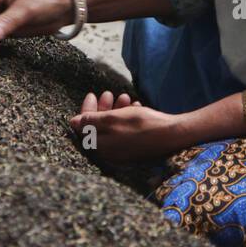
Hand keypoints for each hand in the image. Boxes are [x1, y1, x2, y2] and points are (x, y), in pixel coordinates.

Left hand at [68, 91, 185, 164]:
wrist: (173, 134)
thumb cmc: (141, 125)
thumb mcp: (113, 119)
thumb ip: (91, 121)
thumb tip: (72, 122)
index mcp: (101, 148)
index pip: (85, 129)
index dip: (86, 110)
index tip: (91, 94)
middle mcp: (111, 153)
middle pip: (100, 128)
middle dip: (103, 108)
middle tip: (109, 93)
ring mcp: (124, 152)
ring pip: (114, 127)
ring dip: (117, 110)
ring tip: (125, 96)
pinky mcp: (135, 149)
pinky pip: (125, 131)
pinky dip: (128, 117)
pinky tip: (136, 105)